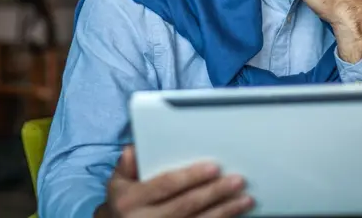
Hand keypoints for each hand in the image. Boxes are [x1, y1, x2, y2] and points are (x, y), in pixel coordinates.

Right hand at [95, 145, 252, 217]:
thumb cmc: (123, 204)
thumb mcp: (117, 183)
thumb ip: (126, 165)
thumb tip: (133, 150)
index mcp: (131, 200)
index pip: (166, 185)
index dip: (191, 176)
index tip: (213, 167)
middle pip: (186, 205)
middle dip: (215, 192)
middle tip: (236, 180)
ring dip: (225, 211)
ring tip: (244, 198)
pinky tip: (234, 216)